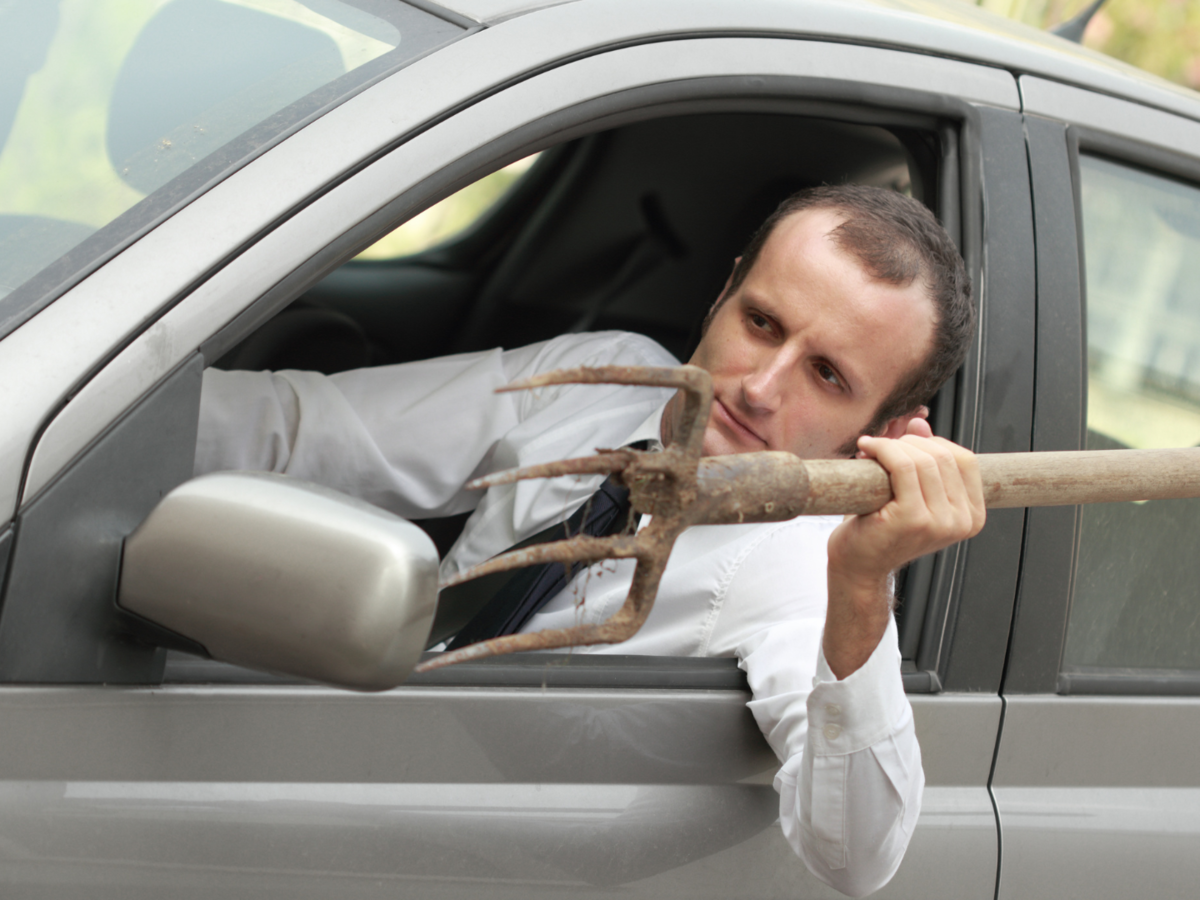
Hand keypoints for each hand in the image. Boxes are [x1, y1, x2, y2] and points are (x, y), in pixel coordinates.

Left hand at [822, 419, 985, 678]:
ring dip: (892, 445)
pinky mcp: (913, 519)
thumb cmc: (881, 531)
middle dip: (908, 443)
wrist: (859, 567)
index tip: (904, 446)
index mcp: (971, 516)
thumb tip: (920, 424)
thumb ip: (922, 459)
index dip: (933, 444)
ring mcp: (940, 522)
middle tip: (881, 448)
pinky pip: (903, 466)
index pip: (964, 459)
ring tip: (871, 450)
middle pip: (943, 455)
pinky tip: (866, 450)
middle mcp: (962, 521)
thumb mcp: (909, 492)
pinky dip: (883, 450)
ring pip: (922, 459)